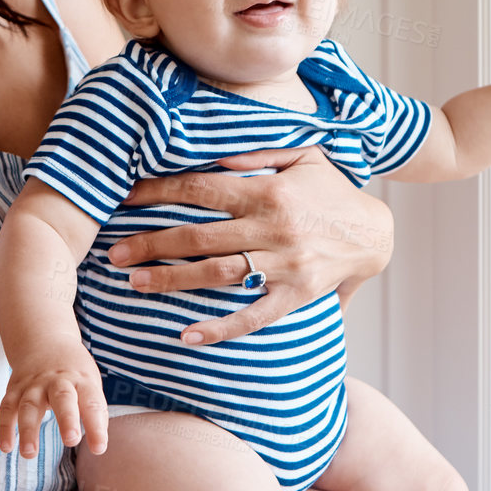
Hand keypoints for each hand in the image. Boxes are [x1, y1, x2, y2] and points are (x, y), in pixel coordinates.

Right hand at [0, 342, 108, 457]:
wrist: (45, 340)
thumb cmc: (74, 373)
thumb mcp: (91, 384)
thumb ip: (95, 413)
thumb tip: (98, 446)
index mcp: (82, 381)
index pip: (92, 403)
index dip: (96, 426)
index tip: (98, 448)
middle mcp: (58, 381)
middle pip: (63, 398)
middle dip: (67, 420)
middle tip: (71, 440)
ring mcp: (34, 384)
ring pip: (29, 405)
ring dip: (28, 429)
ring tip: (29, 453)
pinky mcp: (15, 389)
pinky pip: (7, 408)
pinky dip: (4, 427)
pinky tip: (6, 447)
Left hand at [104, 144, 393, 345]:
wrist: (376, 234)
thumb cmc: (332, 191)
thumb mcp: (303, 156)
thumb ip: (258, 154)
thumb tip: (216, 155)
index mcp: (267, 191)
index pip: (201, 188)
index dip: (160, 192)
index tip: (125, 198)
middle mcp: (271, 228)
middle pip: (199, 236)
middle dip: (152, 243)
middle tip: (114, 253)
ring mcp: (282, 265)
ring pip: (217, 275)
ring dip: (172, 280)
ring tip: (135, 283)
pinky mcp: (294, 296)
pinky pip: (252, 316)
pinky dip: (219, 328)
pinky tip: (187, 336)